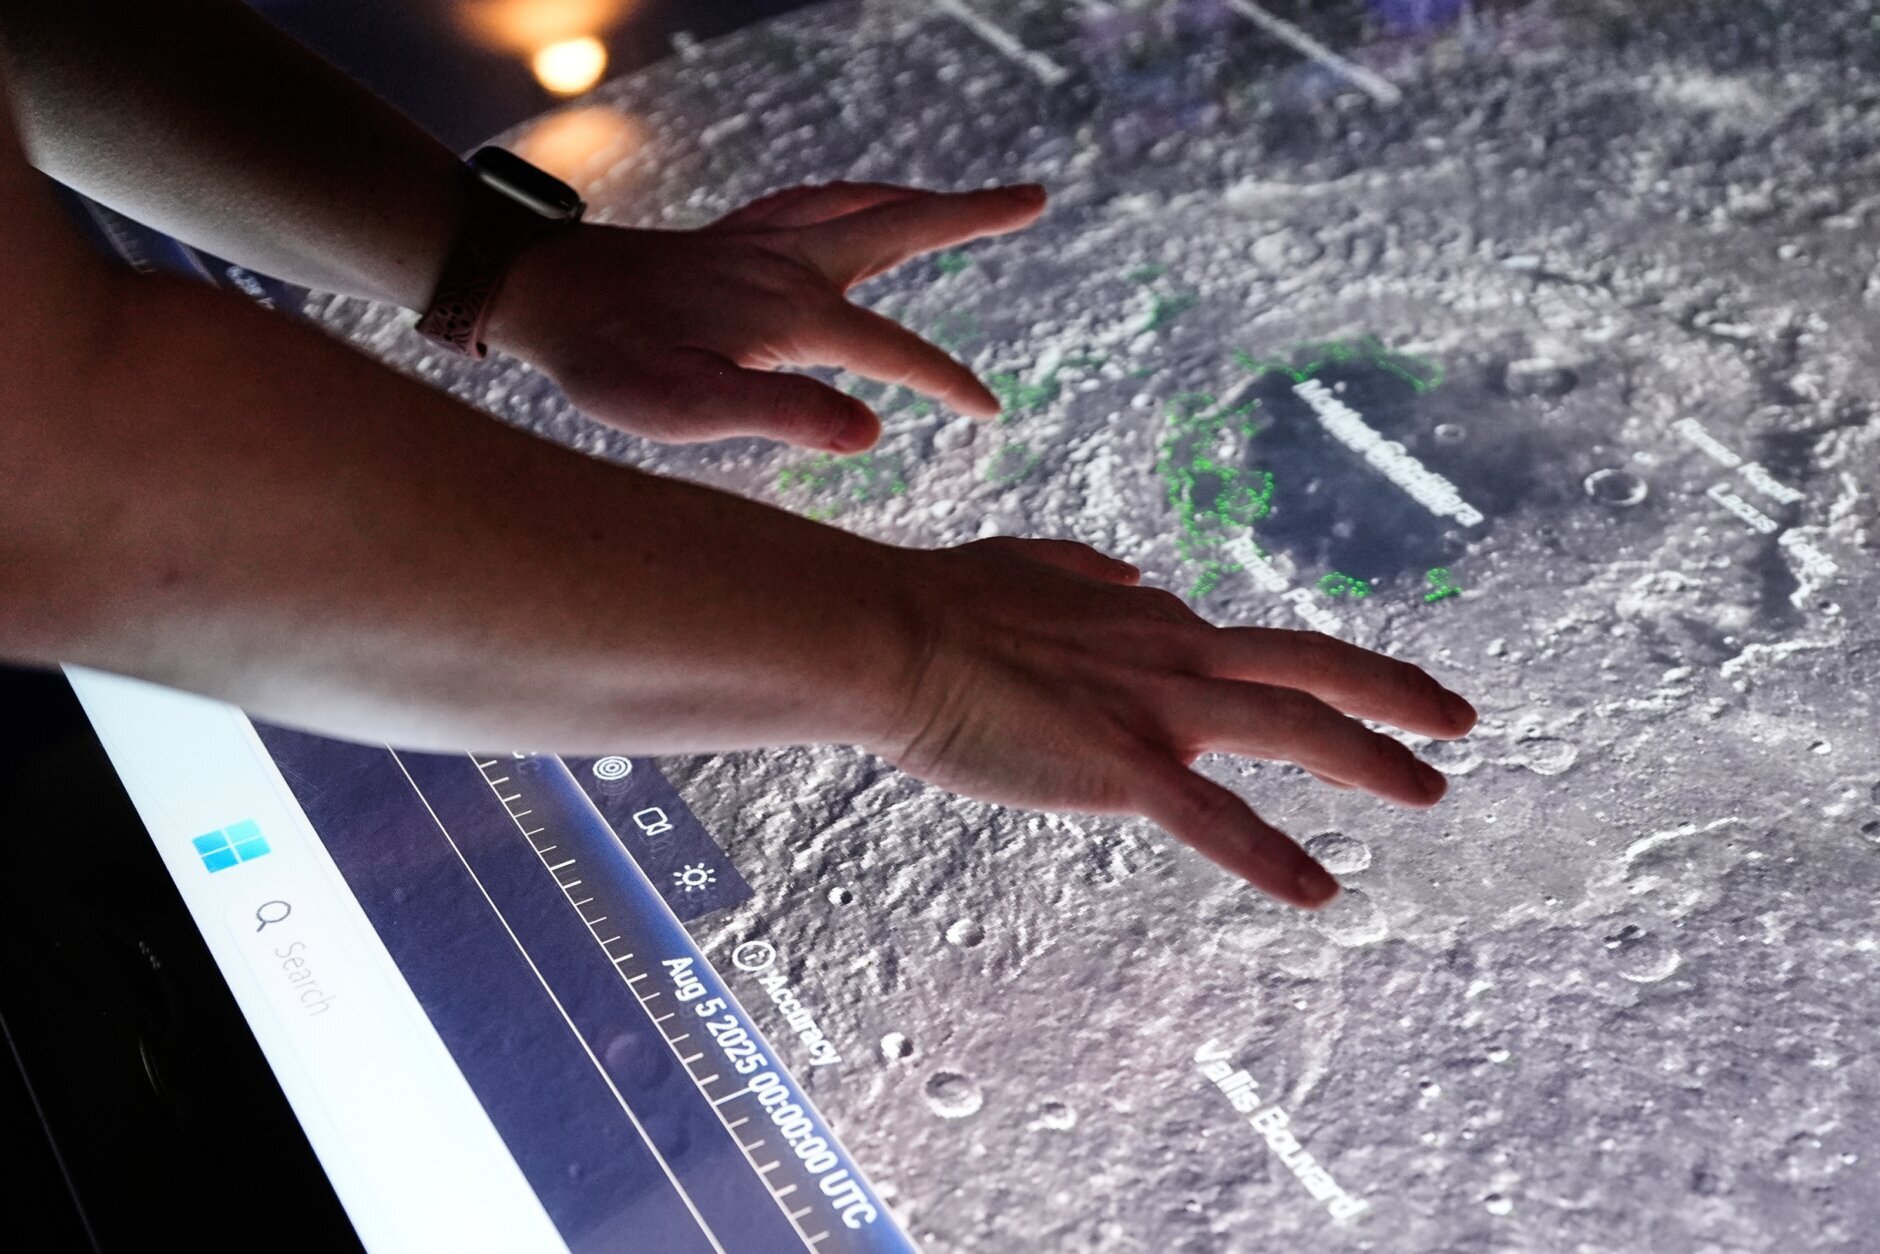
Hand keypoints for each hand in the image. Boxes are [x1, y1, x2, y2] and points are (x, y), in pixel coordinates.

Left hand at [483, 181, 1046, 450]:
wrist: (539, 294)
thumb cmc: (607, 361)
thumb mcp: (686, 406)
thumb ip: (780, 415)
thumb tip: (873, 434)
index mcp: (791, 313)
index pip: (895, 351)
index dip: (948, 382)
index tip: (991, 410)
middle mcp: (786, 263)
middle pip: (899, 227)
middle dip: (970, 216)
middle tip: (1033, 197)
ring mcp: (758, 243)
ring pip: (858, 208)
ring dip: (918, 203)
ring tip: (961, 204)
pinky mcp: (729, 240)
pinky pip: (810, 205)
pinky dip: (851, 201)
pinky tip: (850, 211)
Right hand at [873, 536, 1478, 909]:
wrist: (891, 634)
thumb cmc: (940, 603)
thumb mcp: (1028, 563)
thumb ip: (1087, 568)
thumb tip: (1135, 573)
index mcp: (1148, 620)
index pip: (1242, 652)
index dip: (1299, 679)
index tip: (1333, 702)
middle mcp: (1171, 654)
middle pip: (1308, 667)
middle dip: (1393, 693)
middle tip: (1460, 719)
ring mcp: (1153, 708)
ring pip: (1293, 727)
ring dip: (1371, 758)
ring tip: (1433, 791)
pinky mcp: (1121, 764)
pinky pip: (1215, 820)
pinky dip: (1272, 856)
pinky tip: (1319, 893)